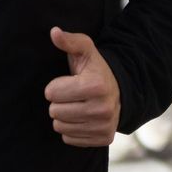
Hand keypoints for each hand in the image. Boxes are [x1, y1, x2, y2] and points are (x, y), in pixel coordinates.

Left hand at [44, 27, 120, 146]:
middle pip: (55, 112)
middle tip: (71, 95)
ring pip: (60, 127)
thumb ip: (69, 41)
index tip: (68, 82)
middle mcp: (103, 108)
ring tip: (76, 105)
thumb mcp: (84, 51)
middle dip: (58, 102)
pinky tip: (81, 117)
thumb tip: (54, 32)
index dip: (55, 86)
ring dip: (63, 117)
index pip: (52, 93)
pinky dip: (71, 129)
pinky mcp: (103, 139)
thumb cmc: (95, 69)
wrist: (119, 91)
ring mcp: (104, 126)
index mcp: (96, 85)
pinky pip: (69, 138)